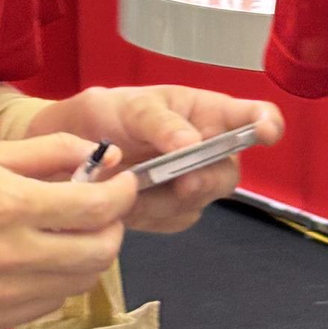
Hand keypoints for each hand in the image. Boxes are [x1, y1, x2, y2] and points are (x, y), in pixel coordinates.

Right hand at [0, 134, 136, 328]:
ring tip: (74, 231)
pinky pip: (49, 303)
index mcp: (10, 207)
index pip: (94, 209)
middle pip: (97, 253)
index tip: (125, 182)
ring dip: (91, 255)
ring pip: (79, 283)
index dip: (122, 193)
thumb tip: (102, 155)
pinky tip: (45, 257)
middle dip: (113, 227)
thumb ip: (52, 151)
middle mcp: (9, 257)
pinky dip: (61, 280)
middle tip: (103, 209)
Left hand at [29, 86, 283, 234]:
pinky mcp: (169, 213)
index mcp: (202, 111)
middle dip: (208, 178)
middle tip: (183, 184)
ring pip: (201, 201)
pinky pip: (175, 221)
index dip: (266, 123)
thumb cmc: (100, 116)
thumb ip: (158, 121)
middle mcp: (204, 148)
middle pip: (229, 170)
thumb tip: (192, 144)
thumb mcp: (126, 106)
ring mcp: (189, 182)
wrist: (60, 157)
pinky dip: (151, 216)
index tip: (267, 133)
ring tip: (129, 190)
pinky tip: (127, 204)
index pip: (249, 115)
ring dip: (168, 200)